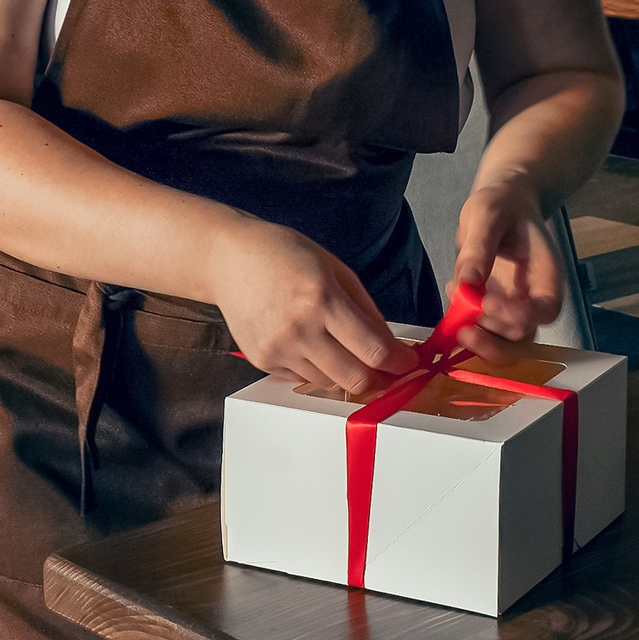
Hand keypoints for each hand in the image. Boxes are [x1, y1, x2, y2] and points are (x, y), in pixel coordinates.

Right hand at [205, 216, 416, 392]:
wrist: (229, 260)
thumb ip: (366, 309)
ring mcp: (278, 349)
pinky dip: (318, 369)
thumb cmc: (285, 255)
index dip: (399, 362)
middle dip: (380, 380)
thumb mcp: (336, 269)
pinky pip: (303, 378)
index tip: (409, 362)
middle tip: (389, 371)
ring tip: (350, 353)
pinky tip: (314, 346)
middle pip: (355, 379)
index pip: (373, 349)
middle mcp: (299, 329)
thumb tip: (391, 344)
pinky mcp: (262, 360)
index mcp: (322, 299)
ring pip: (330, 384)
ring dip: (348, 375)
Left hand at [451, 175, 565, 360]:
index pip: (544, 311)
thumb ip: (480, 247)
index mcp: (547, 276)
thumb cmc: (503, 206)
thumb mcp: (488, 214)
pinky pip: (482, 334)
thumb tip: (468, 281)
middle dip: (491, 337)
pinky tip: (453, 294)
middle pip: (523, 338)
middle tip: (461, 320)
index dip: (517, 315)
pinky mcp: (492, 313)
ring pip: (503, 346)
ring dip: (476, 340)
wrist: (502, 207)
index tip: (486, 303)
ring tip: (454, 310)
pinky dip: (463, 328)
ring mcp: (513, 310)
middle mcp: (534, 299)